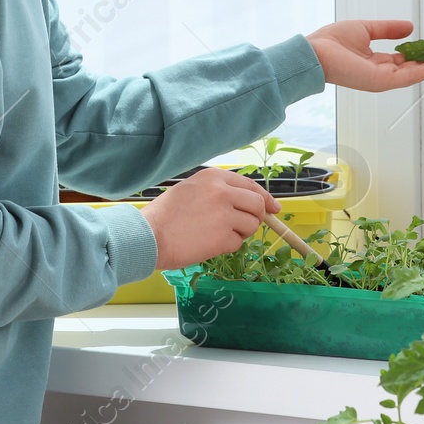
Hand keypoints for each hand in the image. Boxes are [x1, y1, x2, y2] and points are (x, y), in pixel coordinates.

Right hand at [139, 167, 281, 271]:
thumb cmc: (166, 215)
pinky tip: (208, 243)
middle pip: (257, 204)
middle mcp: (222, 191)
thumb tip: (252, 201)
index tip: (274, 208)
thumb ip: (219, 191)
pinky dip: (228, 246)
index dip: (265, 198)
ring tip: (215, 234)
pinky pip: (238, 242)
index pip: (250, 184)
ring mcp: (224, 214)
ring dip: (239, 233)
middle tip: (242, 226)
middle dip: (255, 217)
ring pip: (251, 225)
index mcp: (213, 177)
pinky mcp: (223, 236)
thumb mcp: (191, 189)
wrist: (149, 236)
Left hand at [305, 19, 423, 91]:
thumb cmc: (332, 41)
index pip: (405, 60)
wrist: (315, 53)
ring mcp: (382, 80)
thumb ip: (388, 29)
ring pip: (415, 73)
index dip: (423, 53)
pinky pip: (409, 75)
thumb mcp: (366, 29)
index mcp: (376, 62)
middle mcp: (381, 73)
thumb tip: (409, 27)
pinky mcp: (381, 81)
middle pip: (414, 68)